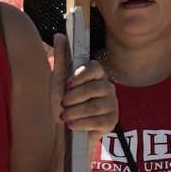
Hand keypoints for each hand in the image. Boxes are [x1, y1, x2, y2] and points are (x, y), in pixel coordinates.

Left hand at [52, 33, 117, 151]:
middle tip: (63, 105)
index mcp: (95, 76)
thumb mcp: (58, 83)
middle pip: (94, 88)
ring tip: (65, 117)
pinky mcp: (112, 121)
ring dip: (74, 113)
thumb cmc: (61, 107)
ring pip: (94, 106)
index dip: (81, 75)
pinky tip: (72, 126)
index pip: (94, 67)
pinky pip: (98, 121)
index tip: (67, 84)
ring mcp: (111, 105)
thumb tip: (59, 35)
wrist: (62, 136)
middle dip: (74, 98)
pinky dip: (81, 124)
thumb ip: (62, 59)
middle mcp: (107, 87)